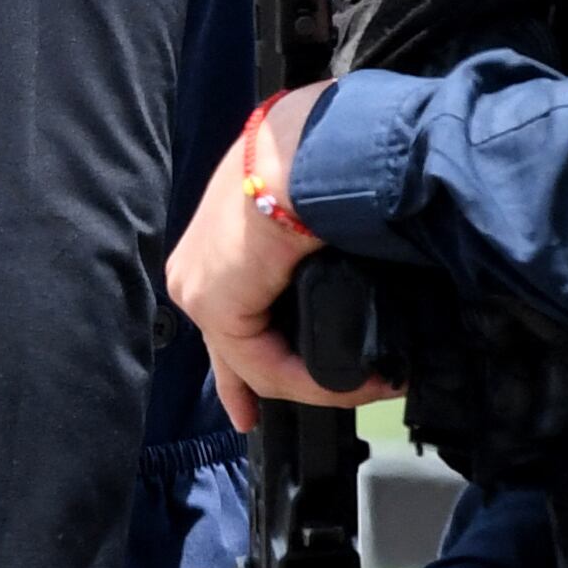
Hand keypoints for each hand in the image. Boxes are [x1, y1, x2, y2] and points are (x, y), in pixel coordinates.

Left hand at [164, 83, 378, 427]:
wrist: (312, 148)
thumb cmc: (323, 162)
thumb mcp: (313, 210)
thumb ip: (313, 249)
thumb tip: (347, 267)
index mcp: (216, 239)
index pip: (224, 309)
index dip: (238, 355)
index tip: (246, 397)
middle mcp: (195, 266)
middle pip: (227, 343)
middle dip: (242, 386)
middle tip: (251, 419)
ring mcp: (199, 288)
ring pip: (255, 357)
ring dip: (316, 380)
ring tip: (372, 384)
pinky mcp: (216, 307)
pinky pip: (265, 364)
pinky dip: (314, 382)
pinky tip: (355, 384)